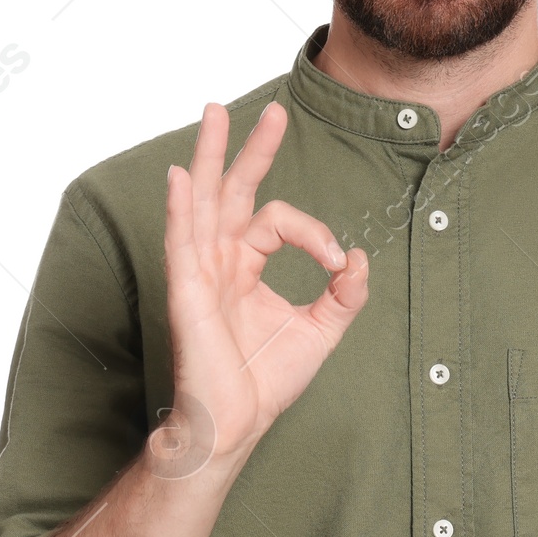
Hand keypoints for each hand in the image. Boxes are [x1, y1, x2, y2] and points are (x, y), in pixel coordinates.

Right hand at [151, 100, 368, 476]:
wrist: (234, 425)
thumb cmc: (265, 382)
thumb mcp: (320, 330)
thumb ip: (344, 294)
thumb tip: (358, 257)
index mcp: (246, 265)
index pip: (278, 221)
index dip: (313, 231)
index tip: (336, 260)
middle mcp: (220, 260)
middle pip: (232, 191)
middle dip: (250, 149)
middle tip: (272, 111)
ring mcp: (200, 272)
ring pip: (203, 201)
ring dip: (209, 156)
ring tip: (213, 112)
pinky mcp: (187, 292)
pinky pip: (181, 241)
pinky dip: (180, 207)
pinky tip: (179, 176)